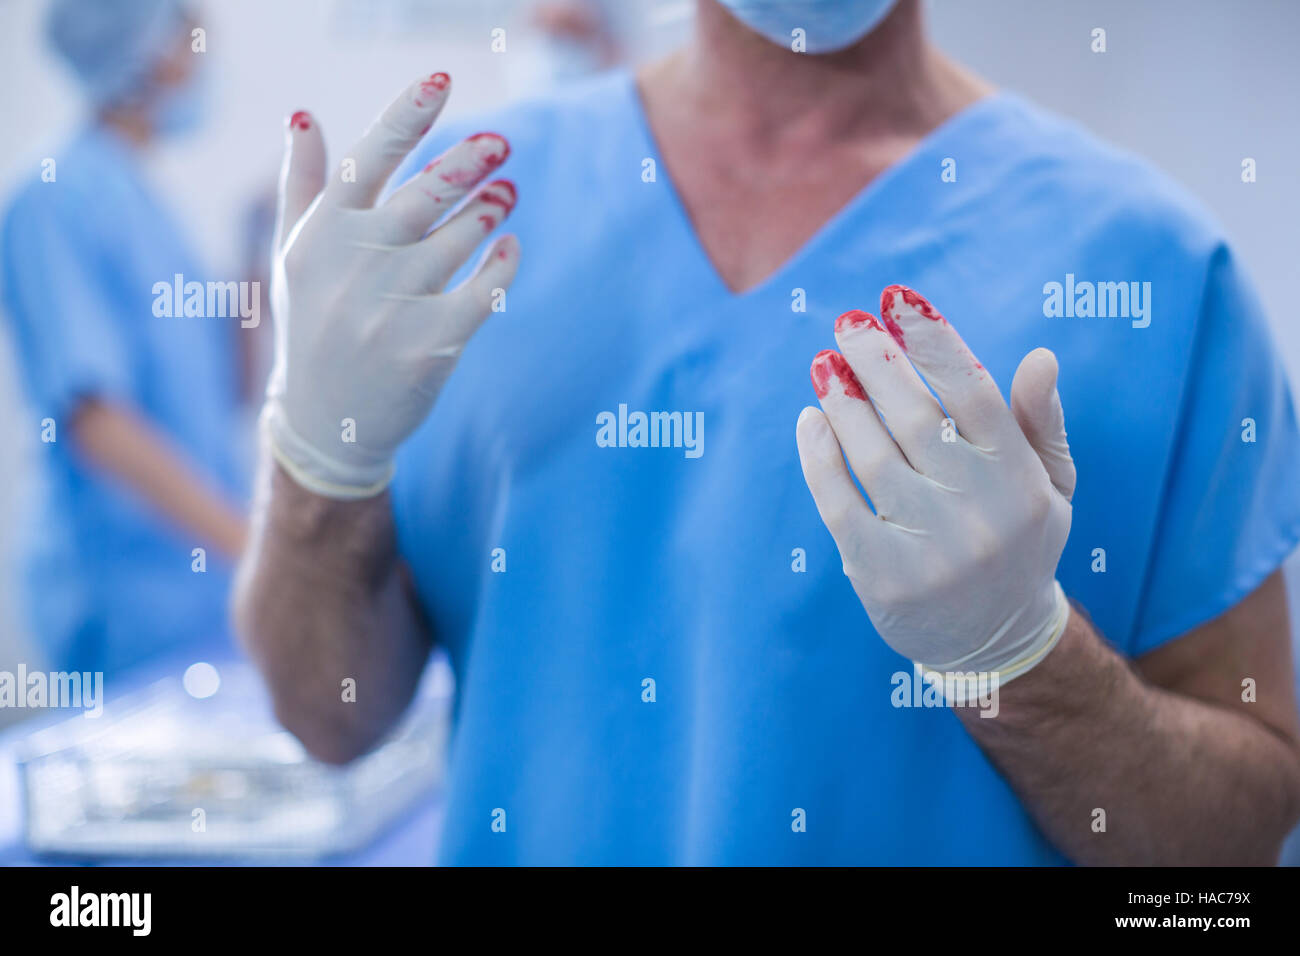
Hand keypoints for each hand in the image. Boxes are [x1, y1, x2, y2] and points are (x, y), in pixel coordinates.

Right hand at [264, 73, 519, 498]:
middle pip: (425, 193)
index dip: (407, 116)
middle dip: (469, 162)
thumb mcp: (295, 256)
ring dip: (490, 210)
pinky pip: (485, 290)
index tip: (443, 81)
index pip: (368, 159)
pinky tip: (509, 246)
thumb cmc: (311, 326)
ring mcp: (393, 306)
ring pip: (460, 238)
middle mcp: (355, 264)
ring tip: (505, 195)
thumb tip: (304, 115)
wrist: (325, 422)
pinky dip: (503, 263)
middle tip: (500, 144)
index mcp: (321, 234)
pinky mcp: (431, 345)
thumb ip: (304, 186)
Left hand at [795, 286, 1074, 684]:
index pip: (974, 393)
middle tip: (846, 323)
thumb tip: (1040, 357)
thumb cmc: (1016, 541)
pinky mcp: (883, 576)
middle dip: (875, 360)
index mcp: (1021, 480)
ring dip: (841, 401)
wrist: (990, 641)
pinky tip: (810, 421)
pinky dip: (818, 456)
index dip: (934, 340)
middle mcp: (979, 512)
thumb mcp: (1048, 486)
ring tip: (824, 365)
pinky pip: (838, 502)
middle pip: (914, 417)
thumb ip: (1040, 422)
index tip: (898, 299)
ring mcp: (930, 548)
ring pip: (871, 455)